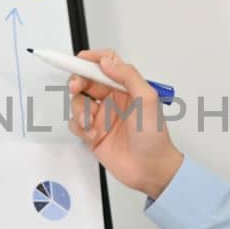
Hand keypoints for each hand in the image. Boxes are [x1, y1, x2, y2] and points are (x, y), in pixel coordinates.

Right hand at [66, 48, 182, 199]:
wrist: (151, 169)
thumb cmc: (154, 137)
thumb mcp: (147, 100)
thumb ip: (128, 76)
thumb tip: (107, 62)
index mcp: (126, 88)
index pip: (105, 64)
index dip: (91, 59)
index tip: (79, 60)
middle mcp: (112, 100)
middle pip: (86, 80)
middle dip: (77, 81)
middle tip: (76, 87)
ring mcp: (101, 117)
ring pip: (78, 102)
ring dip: (79, 109)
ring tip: (89, 122)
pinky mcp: (93, 134)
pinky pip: (75, 123)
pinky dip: (79, 127)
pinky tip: (92, 135)